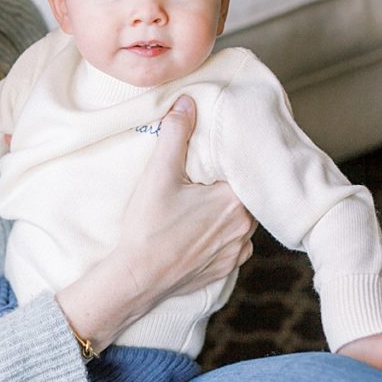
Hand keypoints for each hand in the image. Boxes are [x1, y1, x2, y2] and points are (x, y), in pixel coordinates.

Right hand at [119, 94, 255, 302]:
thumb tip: (187, 102)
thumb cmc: (148, 227)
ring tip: (199, 202)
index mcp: (234, 201)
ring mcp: (236, 252)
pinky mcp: (225, 269)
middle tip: (200, 177)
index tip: (211, 156)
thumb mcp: (158, 174)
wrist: (137, 278)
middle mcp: (244, 228)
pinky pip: (232, 243)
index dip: (226, 161)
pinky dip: (220, 234)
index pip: (241, 170)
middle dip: (224, 184)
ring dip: (224, 210)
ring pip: (239, 219)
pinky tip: (198, 228)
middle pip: (241, 194)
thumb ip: (176, 134)